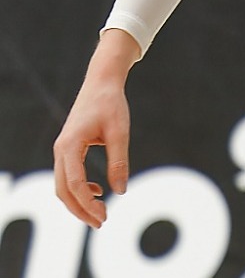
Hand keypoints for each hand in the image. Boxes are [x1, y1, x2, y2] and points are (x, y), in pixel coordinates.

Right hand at [53, 78, 130, 227]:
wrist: (101, 82)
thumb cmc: (111, 104)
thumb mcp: (120, 132)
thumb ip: (119, 161)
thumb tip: (121, 190)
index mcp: (70, 145)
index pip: (73, 184)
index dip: (87, 204)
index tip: (103, 217)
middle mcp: (60, 150)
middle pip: (62, 190)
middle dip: (80, 209)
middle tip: (102, 223)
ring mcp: (62, 150)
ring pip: (62, 185)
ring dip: (78, 201)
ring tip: (100, 213)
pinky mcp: (68, 149)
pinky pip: (67, 176)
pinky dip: (79, 189)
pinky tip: (99, 191)